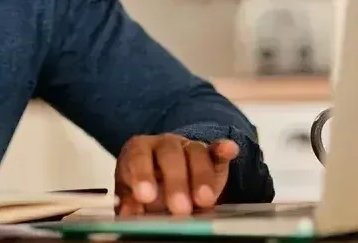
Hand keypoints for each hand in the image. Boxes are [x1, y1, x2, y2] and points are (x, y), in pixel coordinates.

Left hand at [114, 134, 238, 216]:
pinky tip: (229, 149)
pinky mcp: (210, 154)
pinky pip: (217, 150)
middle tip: (179, 208)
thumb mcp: (133, 194)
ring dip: (201, 177)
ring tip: (204, 202)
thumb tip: (128, 214)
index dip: (142, 175)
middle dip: (176, 182)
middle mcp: (163, 144)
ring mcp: (188, 147)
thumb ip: (130, 202)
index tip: (145, 196)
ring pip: (196, 153)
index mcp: (139, 150)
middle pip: (170, 155)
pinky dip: (223, 149)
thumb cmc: (147, 186)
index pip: (138, 157)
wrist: (164, 177)